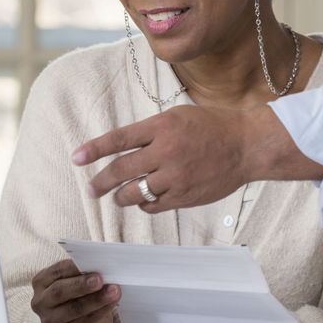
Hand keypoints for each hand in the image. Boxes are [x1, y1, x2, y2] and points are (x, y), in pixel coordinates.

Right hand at [30, 259, 119, 322]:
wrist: (82, 322)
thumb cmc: (78, 293)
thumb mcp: (74, 280)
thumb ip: (81, 273)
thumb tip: (100, 265)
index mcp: (41, 282)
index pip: (56, 272)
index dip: (73, 267)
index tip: (90, 262)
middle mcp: (41, 302)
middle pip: (60, 291)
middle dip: (81, 284)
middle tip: (99, 279)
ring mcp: (52, 320)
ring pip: (74, 309)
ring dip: (96, 299)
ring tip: (114, 290)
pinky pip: (87, 321)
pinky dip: (102, 310)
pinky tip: (113, 302)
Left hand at [73, 103, 322, 211]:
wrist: (247, 145)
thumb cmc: (213, 126)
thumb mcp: (179, 116)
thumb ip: (151, 131)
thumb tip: (123, 147)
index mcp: (162, 127)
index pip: (118, 139)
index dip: (94, 149)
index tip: (76, 158)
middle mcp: (166, 151)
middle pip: (121, 170)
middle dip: (100, 182)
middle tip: (91, 188)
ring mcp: (176, 176)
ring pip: (134, 192)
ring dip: (121, 197)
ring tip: (118, 197)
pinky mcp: (186, 195)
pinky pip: (154, 205)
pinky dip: (145, 204)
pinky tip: (145, 199)